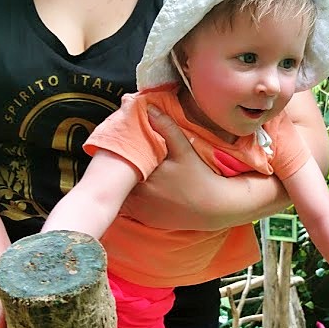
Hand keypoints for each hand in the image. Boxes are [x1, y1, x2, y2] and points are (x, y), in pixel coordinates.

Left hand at [121, 105, 227, 229]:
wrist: (213, 207)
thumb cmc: (199, 176)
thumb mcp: (184, 150)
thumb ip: (166, 127)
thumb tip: (149, 108)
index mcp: (144, 177)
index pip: (120, 166)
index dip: (117, 158)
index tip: (115, 150)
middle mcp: (140, 197)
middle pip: (120, 182)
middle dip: (118, 173)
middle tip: (117, 162)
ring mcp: (142, 211)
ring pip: (123, 196)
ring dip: (123, 188)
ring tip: (124, 176)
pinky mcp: (147, 219)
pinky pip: (131, 209)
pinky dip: (131, 200)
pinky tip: (137, 190)